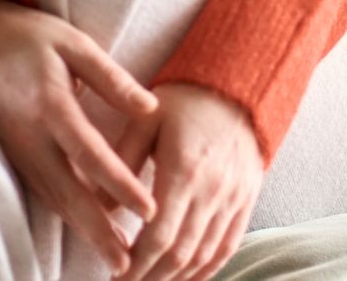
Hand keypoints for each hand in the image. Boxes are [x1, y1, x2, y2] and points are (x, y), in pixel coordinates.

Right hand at [0, 0, 160, 275]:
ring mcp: (16, 149)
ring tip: (114, 256)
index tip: (148, 210)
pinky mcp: (11, 154)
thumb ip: (111, 78)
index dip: (120, 183)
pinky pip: (41, 190)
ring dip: (83, 229)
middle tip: (128, 262)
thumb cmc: (30, 36)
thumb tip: (151, 108)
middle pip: (69, 191)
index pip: (90, 154)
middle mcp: (30, 136)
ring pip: (53, 198)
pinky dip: (64, 213)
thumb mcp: (73, 43)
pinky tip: (84, 226)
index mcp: (50, 105)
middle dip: (99, 230)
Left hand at [106, 81, 264, 280]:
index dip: (135, 264)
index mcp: (184, 170)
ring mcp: (232, 198)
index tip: (114, 275)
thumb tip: (101, 205)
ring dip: (174, 278)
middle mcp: (212, 190)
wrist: (236, 85)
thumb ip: (123, 159)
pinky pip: (227, 247)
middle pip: (179, 253)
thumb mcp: (147, 118)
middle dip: (150, 277)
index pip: (159, 235)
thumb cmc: (185, 100)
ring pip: (202, 256)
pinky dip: (205, 270)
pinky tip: (185, 277)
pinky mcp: (245, 200)